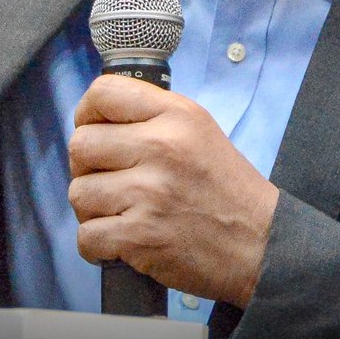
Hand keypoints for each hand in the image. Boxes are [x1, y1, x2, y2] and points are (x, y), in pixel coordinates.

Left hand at [69, 74, 278, 307]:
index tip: (94, 131)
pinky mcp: (140, 236)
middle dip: (86, 167)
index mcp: (175, 115)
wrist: (261, 245)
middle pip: (80, 145)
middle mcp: (160, 147)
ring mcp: (149, 193)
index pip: (102, 93)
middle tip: (110, 181)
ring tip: (120, 213)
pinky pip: (86, 235)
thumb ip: (151, 116)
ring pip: (78, 192)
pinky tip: (120, 242)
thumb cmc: (226, 189)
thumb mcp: (199, 130)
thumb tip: (96, 118)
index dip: (86, 114)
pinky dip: (96, 245)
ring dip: (92, 208)